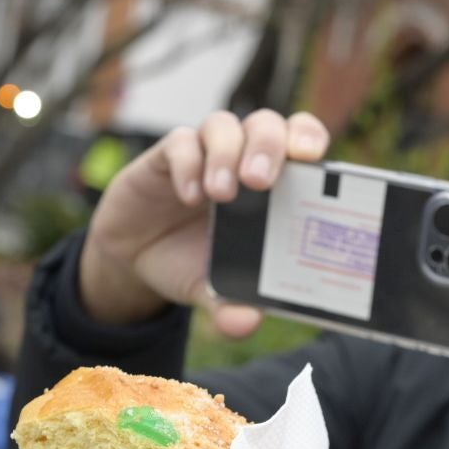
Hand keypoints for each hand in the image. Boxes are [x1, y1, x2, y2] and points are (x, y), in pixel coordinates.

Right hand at [79, 110, 330, 335]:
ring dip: (227, 154)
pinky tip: (190, 194)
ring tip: (221, 195)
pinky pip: (181, 143)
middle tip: (260, 182)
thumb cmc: (192, 263)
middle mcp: (242, 159)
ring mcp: (205, 154)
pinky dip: (188, 164)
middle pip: (268, 125)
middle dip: (269, 146)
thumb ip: (232, 305)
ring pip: (224, 125)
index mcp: (272, 185)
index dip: (309, 139)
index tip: (312, 157)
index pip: (301, 142)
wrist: (136, 260)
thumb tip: (246, 323)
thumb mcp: (213, 290)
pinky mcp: (167, 156)